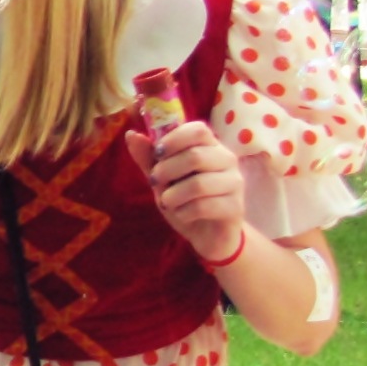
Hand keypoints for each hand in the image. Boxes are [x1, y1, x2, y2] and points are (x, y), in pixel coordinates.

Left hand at [125, 120, 244, 265]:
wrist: (209, 236)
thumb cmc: (187, 201)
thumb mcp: (164, 179)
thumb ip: (149, 158)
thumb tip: (131, 134)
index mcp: (211, 146)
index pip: (198, 129)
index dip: (174, 139)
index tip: (157, 154)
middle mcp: (227, 160)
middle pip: (195, 156)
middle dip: (166, 171)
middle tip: (155, 182)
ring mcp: (234, 183)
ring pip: (198, 184)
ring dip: (173, 196)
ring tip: (168, 202)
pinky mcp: (235, 207)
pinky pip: (202, 207)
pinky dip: (183, 213)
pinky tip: (182, 215)